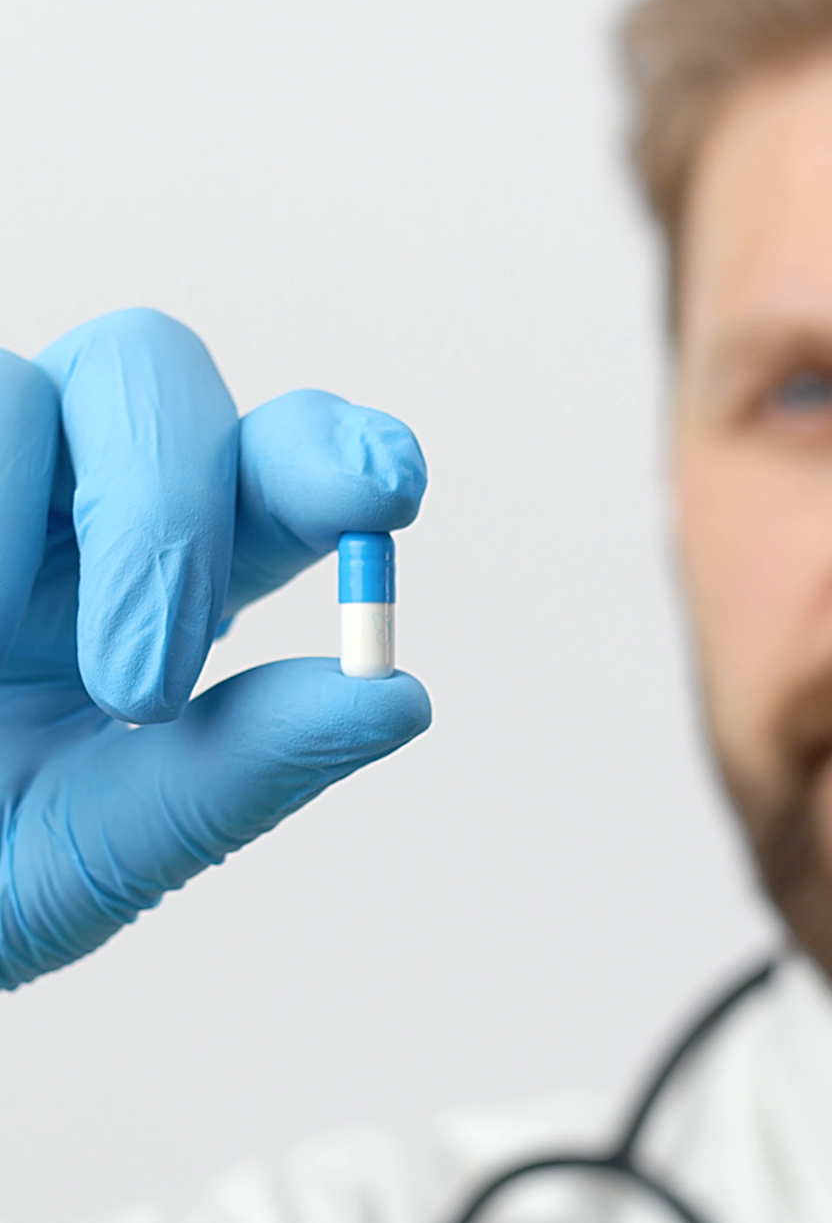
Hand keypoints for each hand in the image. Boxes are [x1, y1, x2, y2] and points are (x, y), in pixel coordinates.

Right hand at [0, 307, 430, 988]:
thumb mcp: (102, 852)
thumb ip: (239, 774)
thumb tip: (401, 699)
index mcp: (162, 586)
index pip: (267, 478)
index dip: (331, 455)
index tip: (387, 490)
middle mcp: (67, 505)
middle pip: (156, 369)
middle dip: (170, 511)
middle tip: (136, 689)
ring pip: (44, 382)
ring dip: (69, 531)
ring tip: (0, 651)